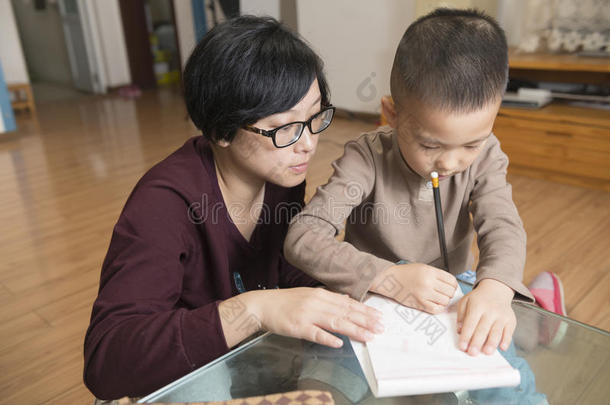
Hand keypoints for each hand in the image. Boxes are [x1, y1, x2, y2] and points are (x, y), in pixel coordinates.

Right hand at [241, 287, 383, 347]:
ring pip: (335, 322)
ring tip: (368, 336)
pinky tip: (339, 343)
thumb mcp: (309, 294)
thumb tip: (347, 299)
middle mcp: (316, 303)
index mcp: (320, 294)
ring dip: (354, 329)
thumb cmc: (285, 302)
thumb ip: (328, 297)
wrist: (262, 305)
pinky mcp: (297, 327)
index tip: (378, 316)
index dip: (364, 310)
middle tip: (381, 327)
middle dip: (365, 320)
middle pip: (345, 312)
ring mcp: (307, 315)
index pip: (347, 303)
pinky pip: (315, 333)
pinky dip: (328, 338)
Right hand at [370, 263, 457, 313]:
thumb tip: (450, 285)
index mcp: (430, 272)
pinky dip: (439, 308)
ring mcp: (424, 294)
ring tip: (438, 298)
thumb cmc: (406, 273)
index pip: (452, 280)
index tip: (451, 287)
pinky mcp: (419, 303)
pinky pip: (436, 309)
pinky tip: (435, 304)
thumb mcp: (423, 268)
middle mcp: (428, 282)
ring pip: (445, 301)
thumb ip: (437, 275)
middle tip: (444, 293)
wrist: (391, 279)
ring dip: (444, 301)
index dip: (454, 285)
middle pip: (450, 291)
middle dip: (449, 293)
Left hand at [457, 279, 515, 355]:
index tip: (462, 347)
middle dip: (477, 342)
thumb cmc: (478, 299)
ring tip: (486, 352)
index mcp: (477, 305)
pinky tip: (502, 348)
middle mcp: (490, 311)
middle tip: (472, 353)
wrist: (496, 289)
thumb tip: (459, 330)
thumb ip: (461, 316)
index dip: (466, 336)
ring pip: (496, 332)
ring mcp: (502, 316)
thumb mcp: (465, 301)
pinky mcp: (511, 320)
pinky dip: (506, 340)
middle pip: (483, 329)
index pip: (470, 323)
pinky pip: (509, 332)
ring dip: (491, 343)